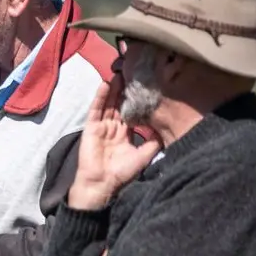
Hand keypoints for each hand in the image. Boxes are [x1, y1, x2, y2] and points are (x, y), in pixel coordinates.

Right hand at [69, 77, 161, 210]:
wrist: (102, 183)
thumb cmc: (122, 173)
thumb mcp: (144, 156)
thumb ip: (153, 142)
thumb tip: (164, 129)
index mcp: (125, 134)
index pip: (130, 112)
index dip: (135, 100)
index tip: (142, 87)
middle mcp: (113, 128)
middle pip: (118, 104)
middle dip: (123, 90)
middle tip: (129, 72)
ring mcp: (101, 127)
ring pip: (108, 104)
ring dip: (112, 89)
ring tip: (118, 73)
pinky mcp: (91, 128)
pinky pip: (96, 109)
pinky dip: (99, 97)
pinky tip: (104, 84)